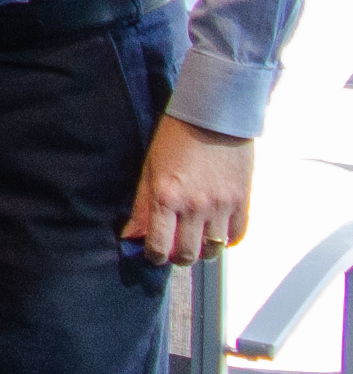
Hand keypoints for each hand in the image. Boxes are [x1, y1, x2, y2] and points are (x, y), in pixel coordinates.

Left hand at [127, 116, 253, 266]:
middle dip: (178, 257)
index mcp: (167, 198)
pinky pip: (237, 235)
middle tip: (175, 248)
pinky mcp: (242, 200)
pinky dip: (226, 239)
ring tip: (195, 238)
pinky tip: (216, 231)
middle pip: (188, 254)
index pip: (159, 246)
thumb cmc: (176, 138)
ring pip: (213, 249)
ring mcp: (222, 205)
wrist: (214, 117)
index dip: (154, 256)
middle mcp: (196, 206)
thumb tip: (131, 235)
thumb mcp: (150, 169)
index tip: (154, 253)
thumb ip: (142, 206)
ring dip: (202, 249)